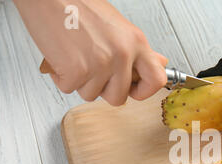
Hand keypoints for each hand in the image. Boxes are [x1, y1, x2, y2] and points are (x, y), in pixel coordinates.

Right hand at [14, 0, 167, 105]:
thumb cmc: (80, 7)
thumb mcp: (119, 27)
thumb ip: (139, 51)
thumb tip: (159, 63)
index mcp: (136, 43)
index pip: (156, 79)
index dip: (144, 91)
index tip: (133, 90)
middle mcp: (122, 54)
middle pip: (118, 97)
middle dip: (103, 88)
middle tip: (92, 67)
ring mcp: (100, 64)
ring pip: (92, 95)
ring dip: (81, 82)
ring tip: (76, 57)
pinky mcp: (76, 71)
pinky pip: (69, 89)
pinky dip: (62, 77)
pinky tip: (62, 58)